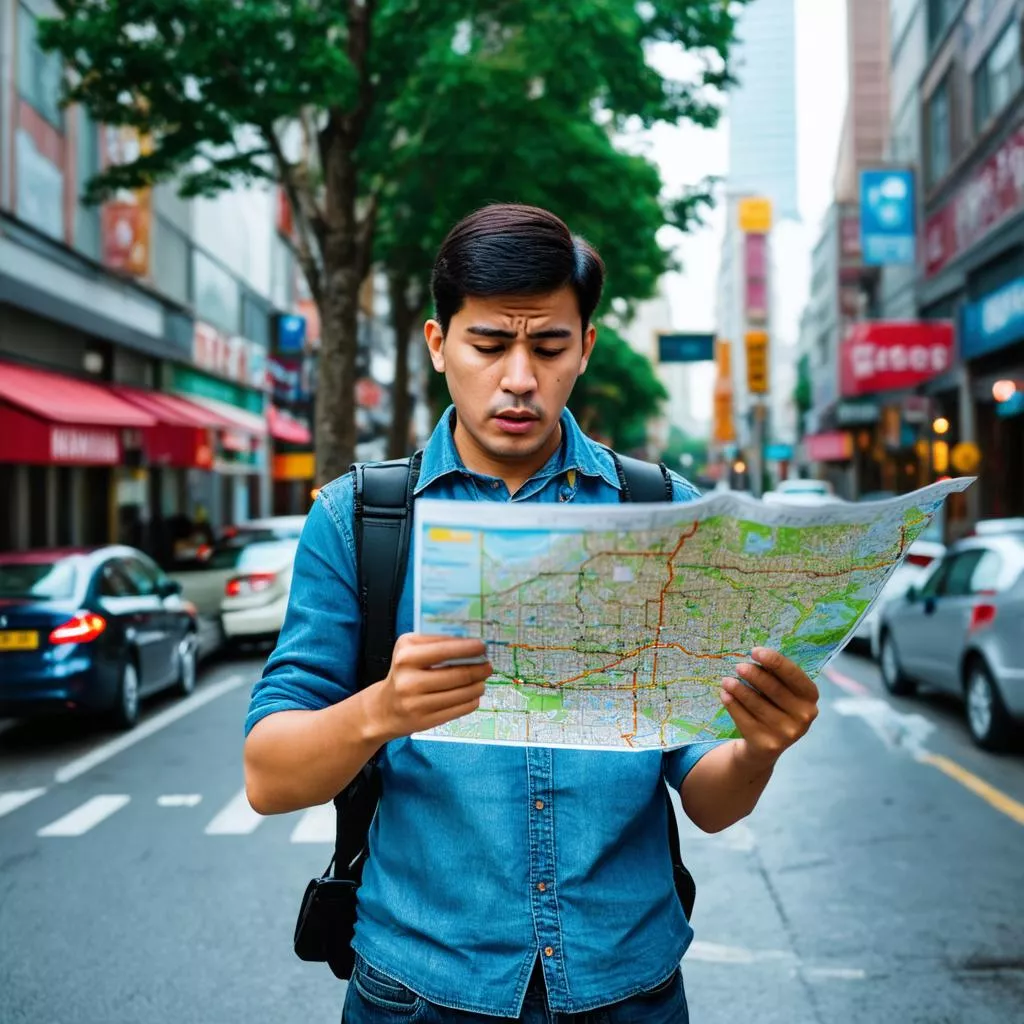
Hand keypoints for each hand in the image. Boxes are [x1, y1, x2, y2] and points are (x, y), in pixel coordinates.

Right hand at [369, 634, 492, 741]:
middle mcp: (409, 681)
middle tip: (488, 665)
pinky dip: (471, 700)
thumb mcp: (409, 650)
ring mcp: (416, 704)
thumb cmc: (403, 673)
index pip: (444, 650)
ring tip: (482, 680)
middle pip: (457, 675)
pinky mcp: (425, 721)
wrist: (384, 708)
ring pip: (461, 694)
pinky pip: (459, 709)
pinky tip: (473, 694)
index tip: (483, 646)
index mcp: (405, 657)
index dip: (468, 648)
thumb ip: (436, 643)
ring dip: (478, 685)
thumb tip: (469, 641)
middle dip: (479, 669)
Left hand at [720, 647, 818, 769]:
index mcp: (810, 697)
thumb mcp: (783, 692)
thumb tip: (756, 656)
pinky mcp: (767, 744)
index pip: (794, 676)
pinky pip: (745, 719)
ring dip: (739, 689)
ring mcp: (786, 733)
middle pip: (774, 689)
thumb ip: (776, 676)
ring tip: (726, 680)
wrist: (765, 746)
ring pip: (757, 704)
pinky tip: (725, 695)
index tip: (755, 651)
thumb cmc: (774, 707)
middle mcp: (803, 717)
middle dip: (754, 675)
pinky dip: (733, 705)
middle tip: (739, 666)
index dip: (775, 661)